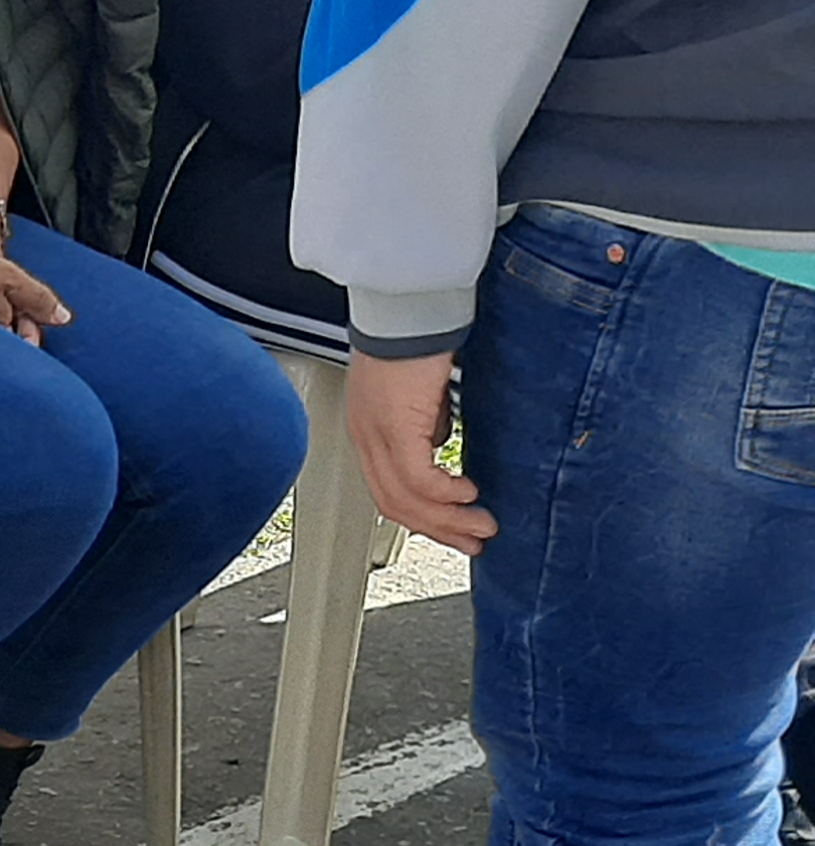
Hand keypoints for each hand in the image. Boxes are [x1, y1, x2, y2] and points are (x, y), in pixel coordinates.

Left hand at [345, 347, 493, 550]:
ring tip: (480, 526)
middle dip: (438, 528)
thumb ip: (428, 420)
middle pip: (395, 503)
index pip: (389, 488)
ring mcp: (376, 433)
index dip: (422, 514)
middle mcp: (366, 436)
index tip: (453, 526)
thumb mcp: (423, 390)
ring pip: (406, 498)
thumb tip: (442, 442)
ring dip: (448, 519)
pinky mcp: (396, 426)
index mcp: (369, 429)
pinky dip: (444, 494)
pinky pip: (417, 477)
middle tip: (472, 540)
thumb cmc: (419, 334)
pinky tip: (468, 496)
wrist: (411, 305)